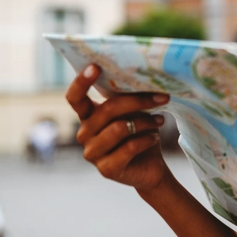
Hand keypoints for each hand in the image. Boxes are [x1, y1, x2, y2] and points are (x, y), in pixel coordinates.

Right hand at [66, 64, 170, 193]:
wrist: (150, 168)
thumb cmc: (140, 134)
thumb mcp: (134, 113)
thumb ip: (128, 98)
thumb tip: (144, 77)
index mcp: (88, 117)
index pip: (75, 98)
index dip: (81, 82)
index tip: (95, 66)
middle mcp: (84, 134)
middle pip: (107, 110)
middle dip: (138, 101)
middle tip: (162, 97)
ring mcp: (92, 153)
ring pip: (120, 128)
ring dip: (145, 122)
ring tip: (159, 121)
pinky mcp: (106, 169)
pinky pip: (129, 147)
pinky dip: (146, 140)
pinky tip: (154, 137)